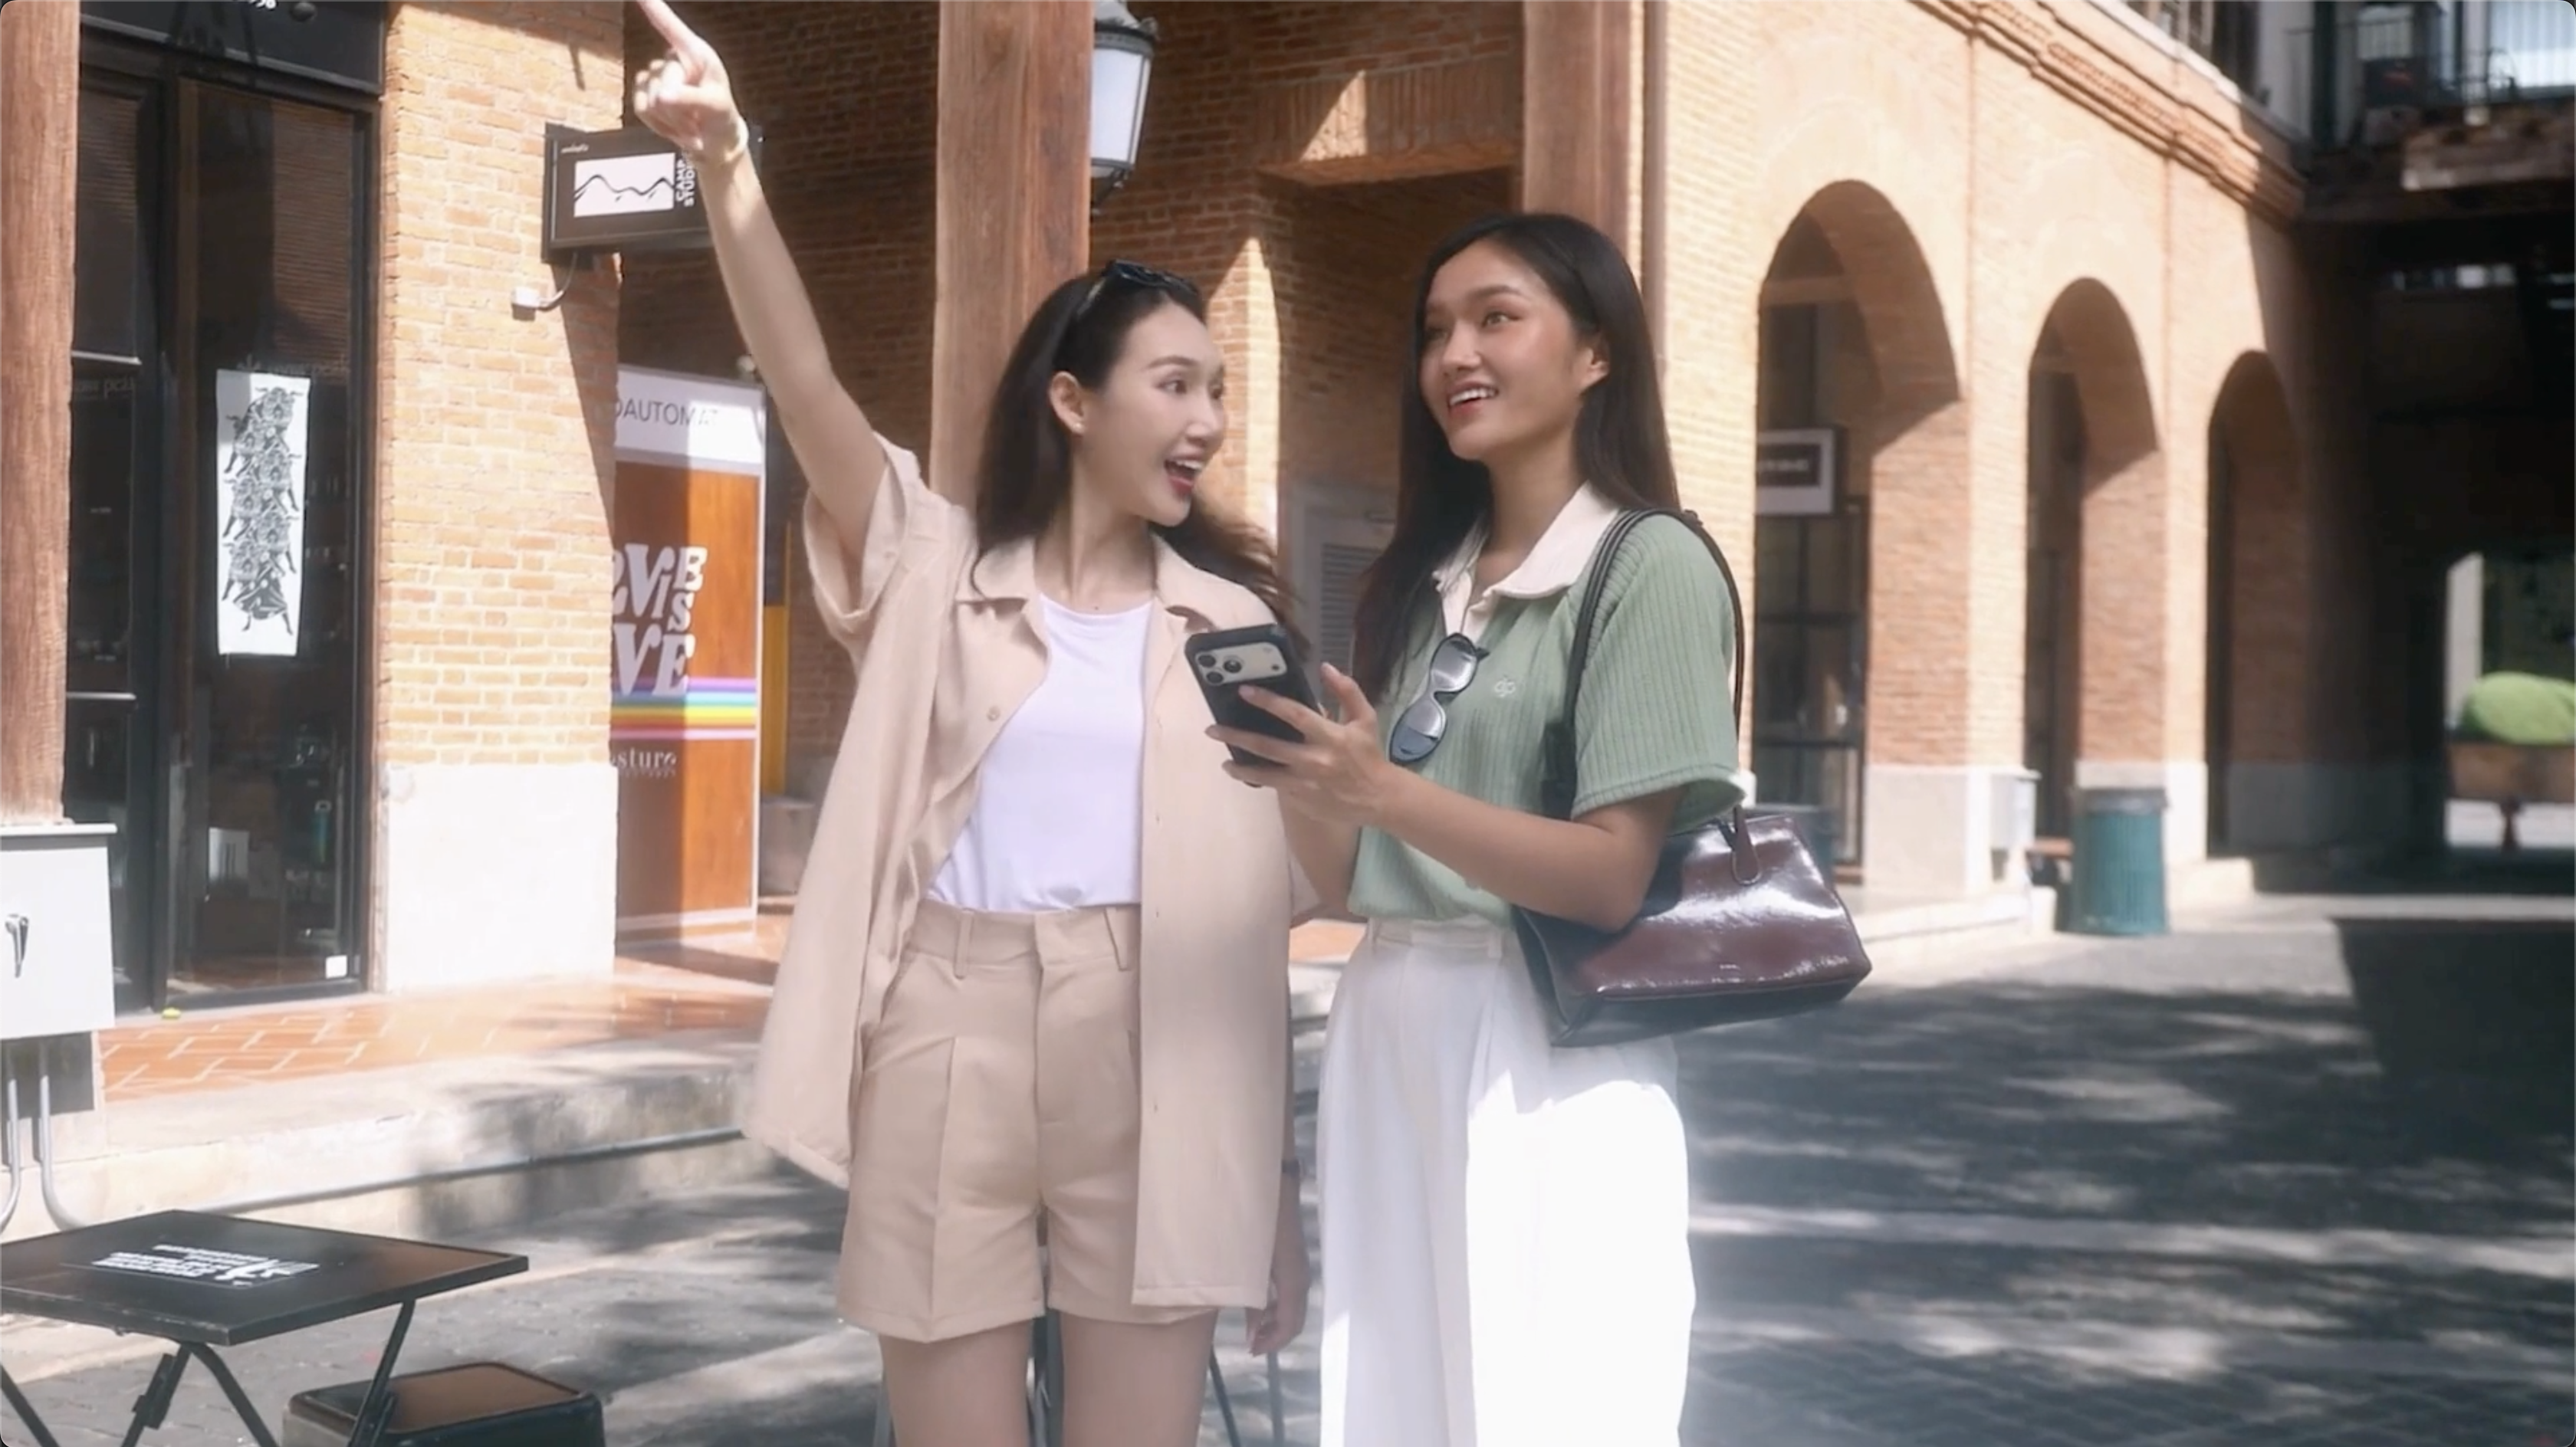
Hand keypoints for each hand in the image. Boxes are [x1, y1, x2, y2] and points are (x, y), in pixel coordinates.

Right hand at [632, 0, 742, 161]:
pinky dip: (660, 127)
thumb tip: (661, 96)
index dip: (654, 9)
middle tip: (698, 118)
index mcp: (695, 52)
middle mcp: (672, 59)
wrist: (714, 142)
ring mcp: (655, 76)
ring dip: (672, 120)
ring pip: (649, 98)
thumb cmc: (722, 116)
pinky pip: (641, 109)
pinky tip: (678, 131)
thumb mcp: (716, 106)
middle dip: (678, 105)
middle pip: (660, 79)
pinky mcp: (644, 95)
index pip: (670, 26)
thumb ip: (691, 98)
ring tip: (691, 125)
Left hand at [1216, 665, 1393, 827]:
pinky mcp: (1302, 800)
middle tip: (1212, 729)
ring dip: (1239, 766)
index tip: (1244, 691)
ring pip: (1264, 773)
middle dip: (1236, 736)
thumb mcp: (1365, 719)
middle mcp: (1314, 760)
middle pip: (1267, 746)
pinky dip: (1258, 779)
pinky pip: (1274, 787)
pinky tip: (1245, 773)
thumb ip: (1347, 691)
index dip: (1268, 701)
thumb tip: (1326, 667)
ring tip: (1224, 761)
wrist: (1379, 798)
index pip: (1294, 714)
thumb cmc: (1369, 755)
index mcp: (1331, 736)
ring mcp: (1305, 783)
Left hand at [1246, 1181, 1309, 1356]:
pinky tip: (1255, 1304)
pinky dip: (1273, 1304)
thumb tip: (1250, 1332)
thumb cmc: (1254, 1219)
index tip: (1250, 1350)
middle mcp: (1300, 1275)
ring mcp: (1297, 1264)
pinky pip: (1287, 1290)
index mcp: (1292, 1278)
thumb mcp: (1249, 1263)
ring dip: (1273, 1321)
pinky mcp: (1290, 1256)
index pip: (1289, 1323)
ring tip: (1250, 1329)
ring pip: (1291, 1305)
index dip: (1272, 1342)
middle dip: (1274, 1336)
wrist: (1269, 1180)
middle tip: (1249, 1345)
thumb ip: (1250, 1298)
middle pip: (1295, 1318)